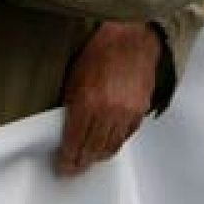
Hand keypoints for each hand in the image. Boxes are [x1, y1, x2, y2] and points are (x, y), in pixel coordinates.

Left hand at [55, 22, 160, 175]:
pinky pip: (126, 136)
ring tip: (90, 158)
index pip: (74, 142)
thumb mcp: (75, 75)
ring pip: (111, 147)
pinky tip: (107, 144)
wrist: (133, 36)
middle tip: (74, 167)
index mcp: (87, 102)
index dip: (67, 158)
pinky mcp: (140, 111)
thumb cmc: (102, 49)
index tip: (63, 165)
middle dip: (81, 162)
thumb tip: (67, 127)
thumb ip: (71, 104)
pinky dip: (115, 143)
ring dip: (98, 156)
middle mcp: (108, 111)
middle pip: (92, 150)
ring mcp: (127, 112)